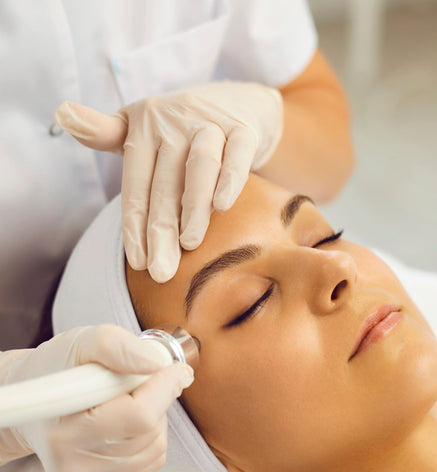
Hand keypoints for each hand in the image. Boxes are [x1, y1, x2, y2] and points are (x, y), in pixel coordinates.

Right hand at [2, 326, 192, 471]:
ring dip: (154, 420)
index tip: (177, 370)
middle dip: (157, 401)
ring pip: (156, 448)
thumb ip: (118, 347)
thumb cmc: (56, 371)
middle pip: (150, 432)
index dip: (165, 388)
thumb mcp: (81, 343)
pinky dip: (150, 439)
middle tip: (136, 383)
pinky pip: (151, 462)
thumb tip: (157, 363)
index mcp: (64, 431)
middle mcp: (74, 467)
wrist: (34, 405)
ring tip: (125, 403)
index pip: (138, 416)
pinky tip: (125, 424)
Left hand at [54, 81, 282, 281]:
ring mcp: (209, 123)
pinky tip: (223, 206)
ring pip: (199, 167)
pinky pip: (236, 154)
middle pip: (165, 184)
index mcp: (144, 127)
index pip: (136, 184)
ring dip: (193, 206)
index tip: (140, 263)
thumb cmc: (181, 127)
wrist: (237, 102)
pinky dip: (230, 178)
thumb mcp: (141, 127)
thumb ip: (105, 132)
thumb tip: (62, 113)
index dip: (134, 226)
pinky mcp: (242, 129)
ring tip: (189, 243)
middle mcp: (173, 122)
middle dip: (161, 231)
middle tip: (161, 272)